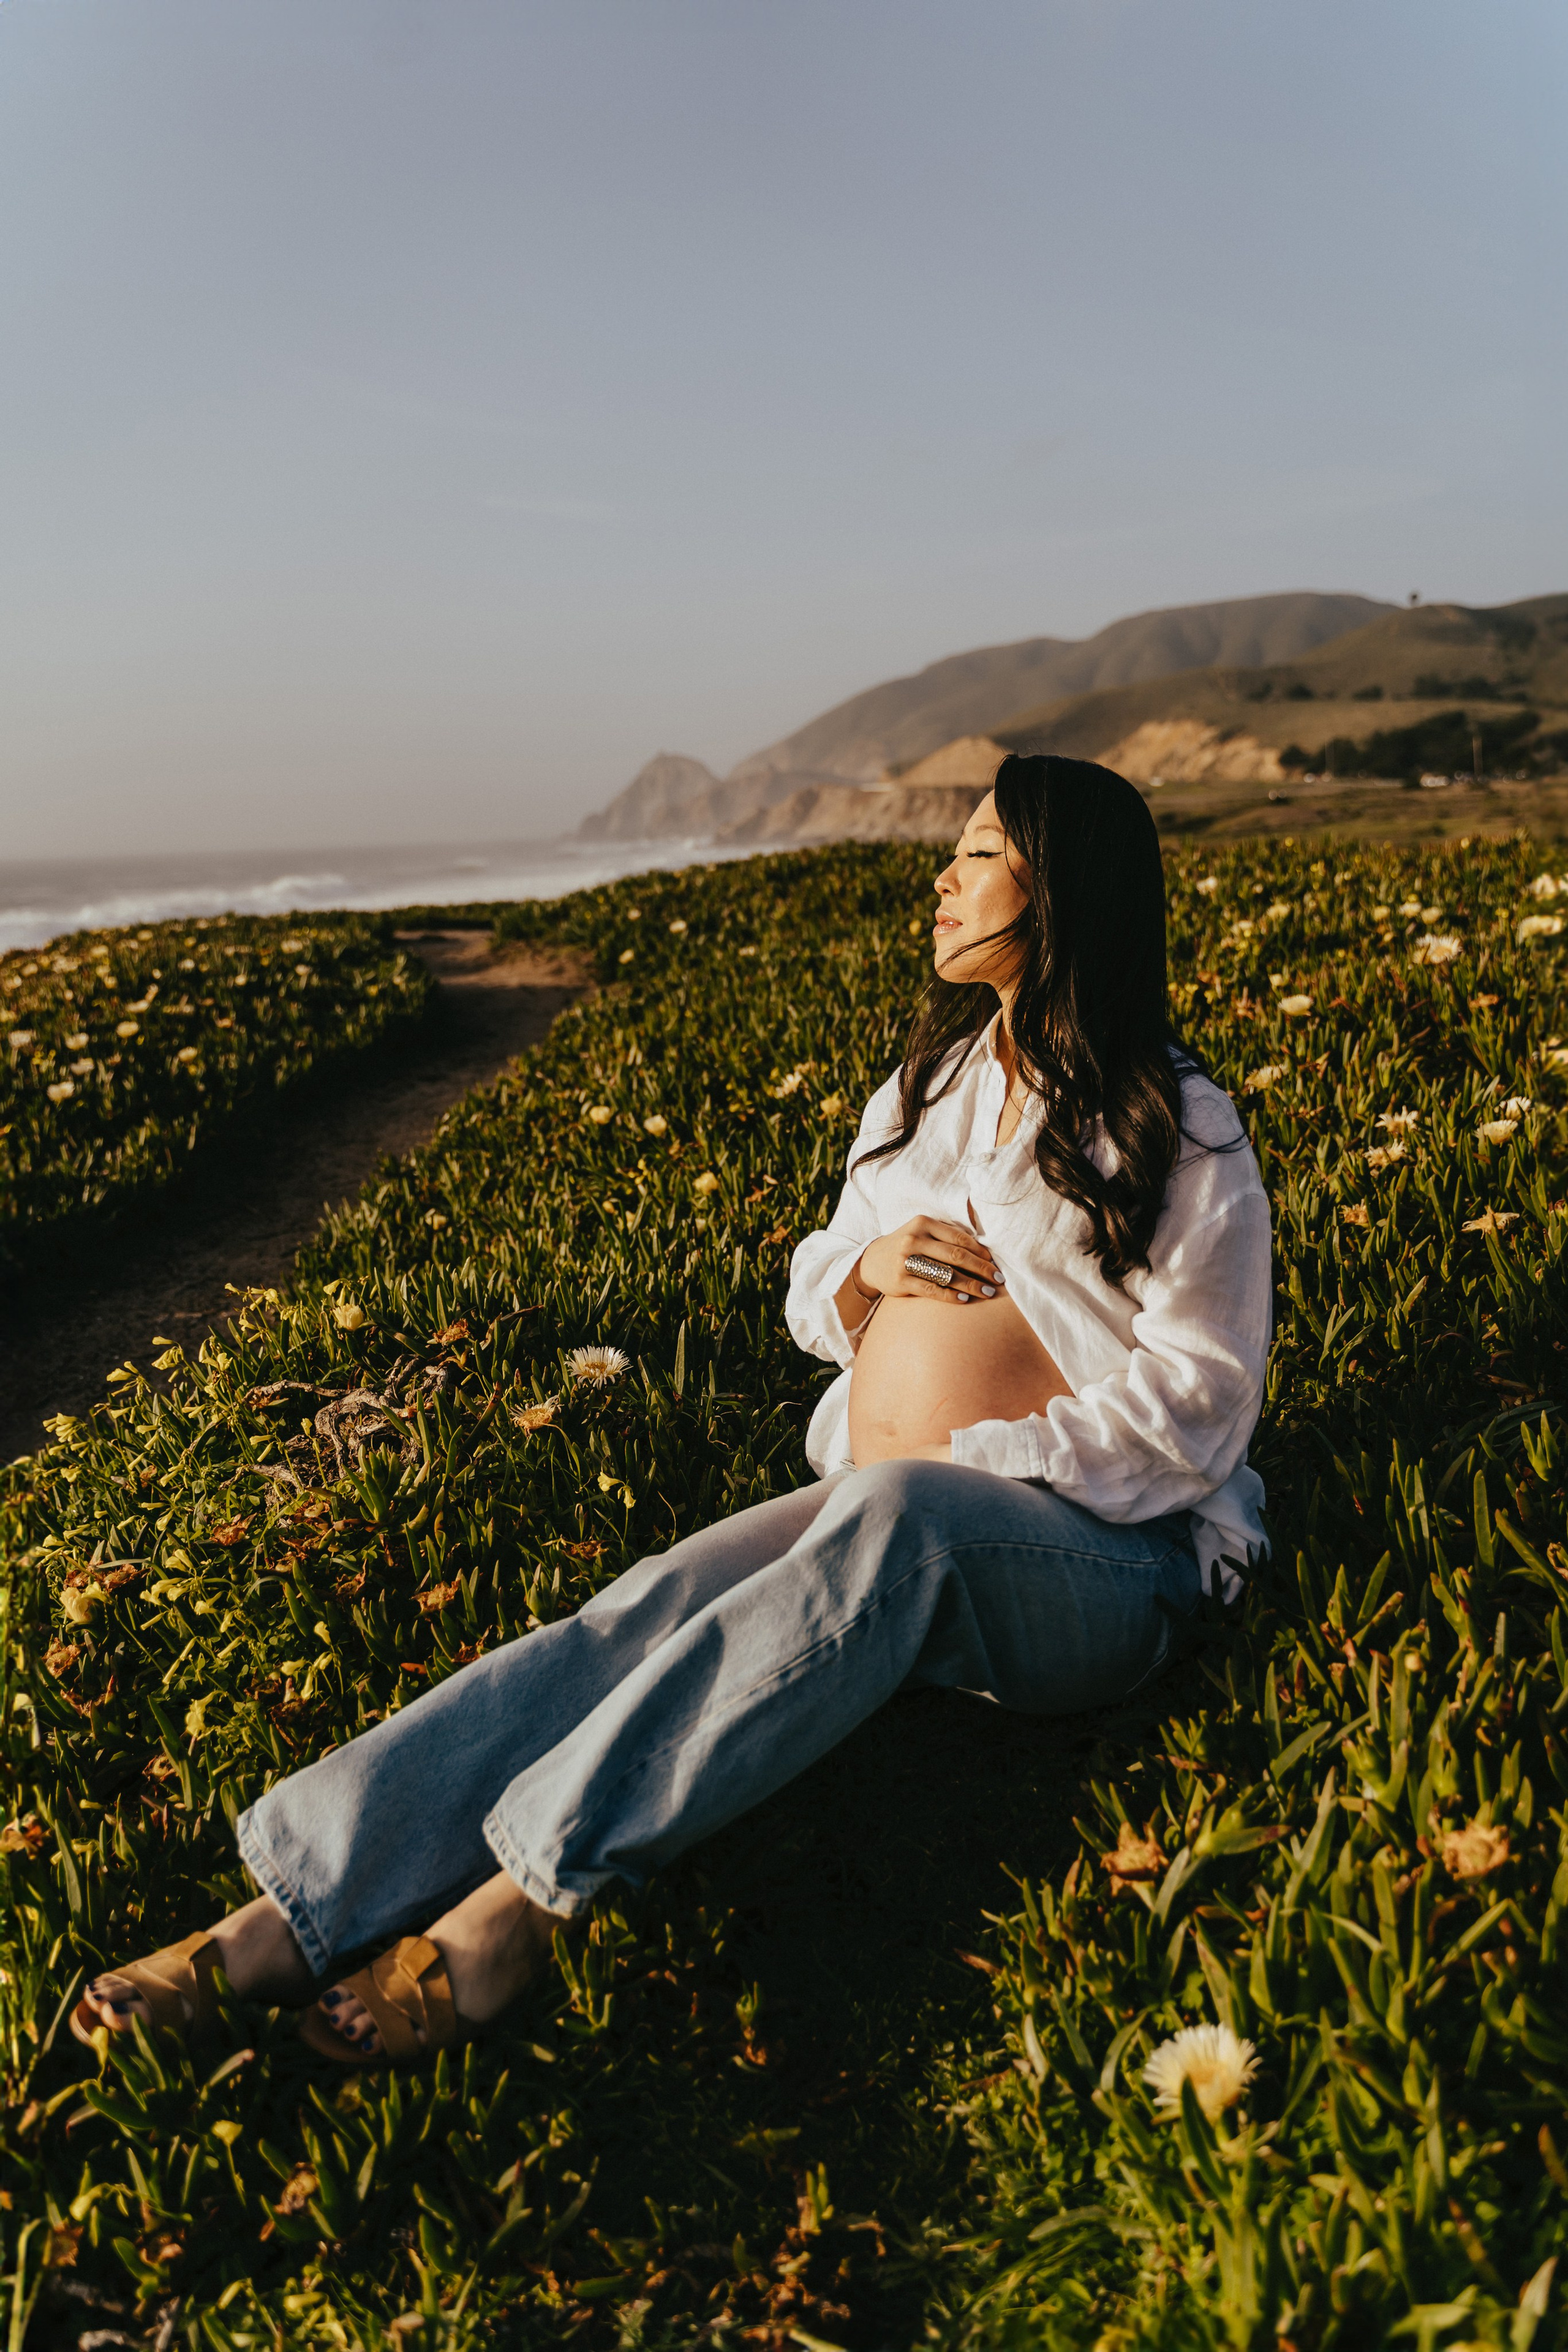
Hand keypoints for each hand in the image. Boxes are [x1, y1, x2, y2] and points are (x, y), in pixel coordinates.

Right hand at [855, 1215, 1002, 1305]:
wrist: (872, 1261)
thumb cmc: (907, 1246)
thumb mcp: (922, 1232)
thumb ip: (946, 1236)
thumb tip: (985, 1251)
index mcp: (922, 1223)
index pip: (959, 1237)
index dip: (980, 1251)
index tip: (995, 1263)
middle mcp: (913, 1239)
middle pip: (956, 1256)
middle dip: (981, 1269)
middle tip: (998, 1279)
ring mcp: (905, 1261)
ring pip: (946, 1274)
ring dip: (971, 1285)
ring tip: (988, 1292)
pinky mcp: (900, 1281)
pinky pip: (932, 1290)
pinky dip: (951, 1296)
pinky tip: (965, 1300)